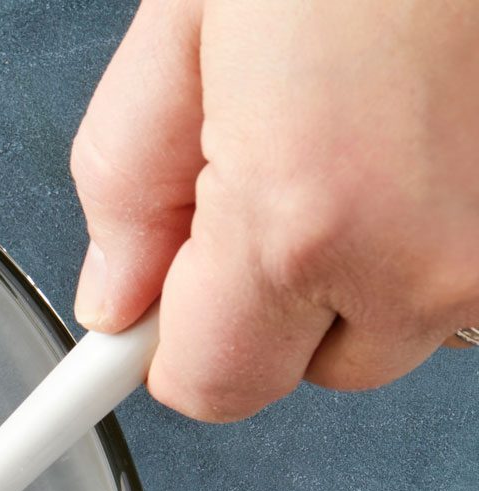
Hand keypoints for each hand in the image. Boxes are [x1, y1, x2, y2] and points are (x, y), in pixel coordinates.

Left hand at [71, 0, 478, 420]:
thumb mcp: (190, 25)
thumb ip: (129, 183)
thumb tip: (115, 296)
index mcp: (306, 223)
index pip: (206, 387)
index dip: (175, 335)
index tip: (157, 315)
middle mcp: (425, 264)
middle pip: (311, 364)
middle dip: (280, 289)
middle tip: (285, 151)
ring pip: (402, 321)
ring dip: (375, 257)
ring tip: (375, 119)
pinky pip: (472, 279)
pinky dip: (447, 227)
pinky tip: (437, 131)